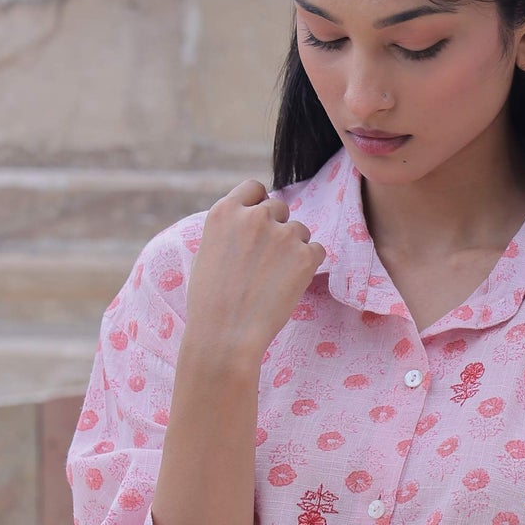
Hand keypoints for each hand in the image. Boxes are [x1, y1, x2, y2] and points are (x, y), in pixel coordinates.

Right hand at [185, 177, 324, 364]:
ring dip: (293, 249)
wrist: (225, 335)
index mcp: (225, 211)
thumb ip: (231, 229)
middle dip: (276, 229)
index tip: (259, 224)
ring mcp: (282, 234)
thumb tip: (251, 218)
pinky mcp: (304, 256)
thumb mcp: (207, 252)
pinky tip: (288, 286)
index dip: (258, 205)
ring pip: (300, 230)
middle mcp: (255, 215)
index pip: (254, 188)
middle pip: (279, 208)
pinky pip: (316, 251)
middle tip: (266, 263)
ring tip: (272, 280)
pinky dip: (307, 266)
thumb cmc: (210, 302)